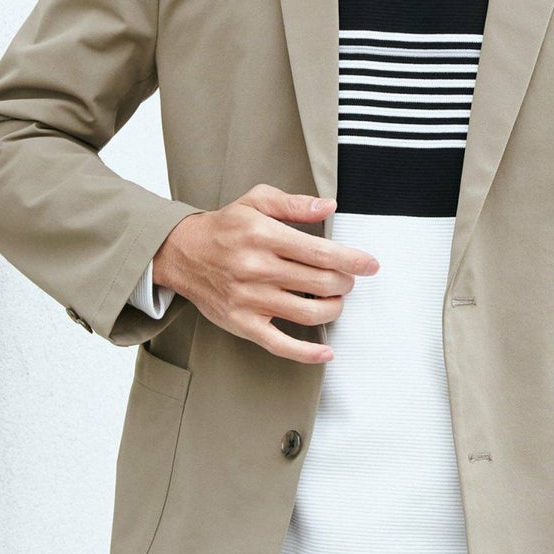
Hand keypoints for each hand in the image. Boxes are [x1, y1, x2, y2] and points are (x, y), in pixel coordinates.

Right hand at [152, 183, 378, 364]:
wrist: (183, 254)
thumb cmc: (226, 227)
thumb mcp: (257, 201)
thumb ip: (294, 203)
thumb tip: (329, 206)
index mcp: (264, 236)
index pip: (321, 252)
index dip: (352, 260)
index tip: (370, 264)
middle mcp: (258, 269)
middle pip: (321, 283)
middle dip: (345, 283)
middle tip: (347, 279)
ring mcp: (250, 300)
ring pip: (309, 313)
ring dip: (334, 308)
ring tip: (336, 300)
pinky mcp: (243, 324)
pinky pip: (280, 345)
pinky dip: (307, 353)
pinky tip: (326, 352)